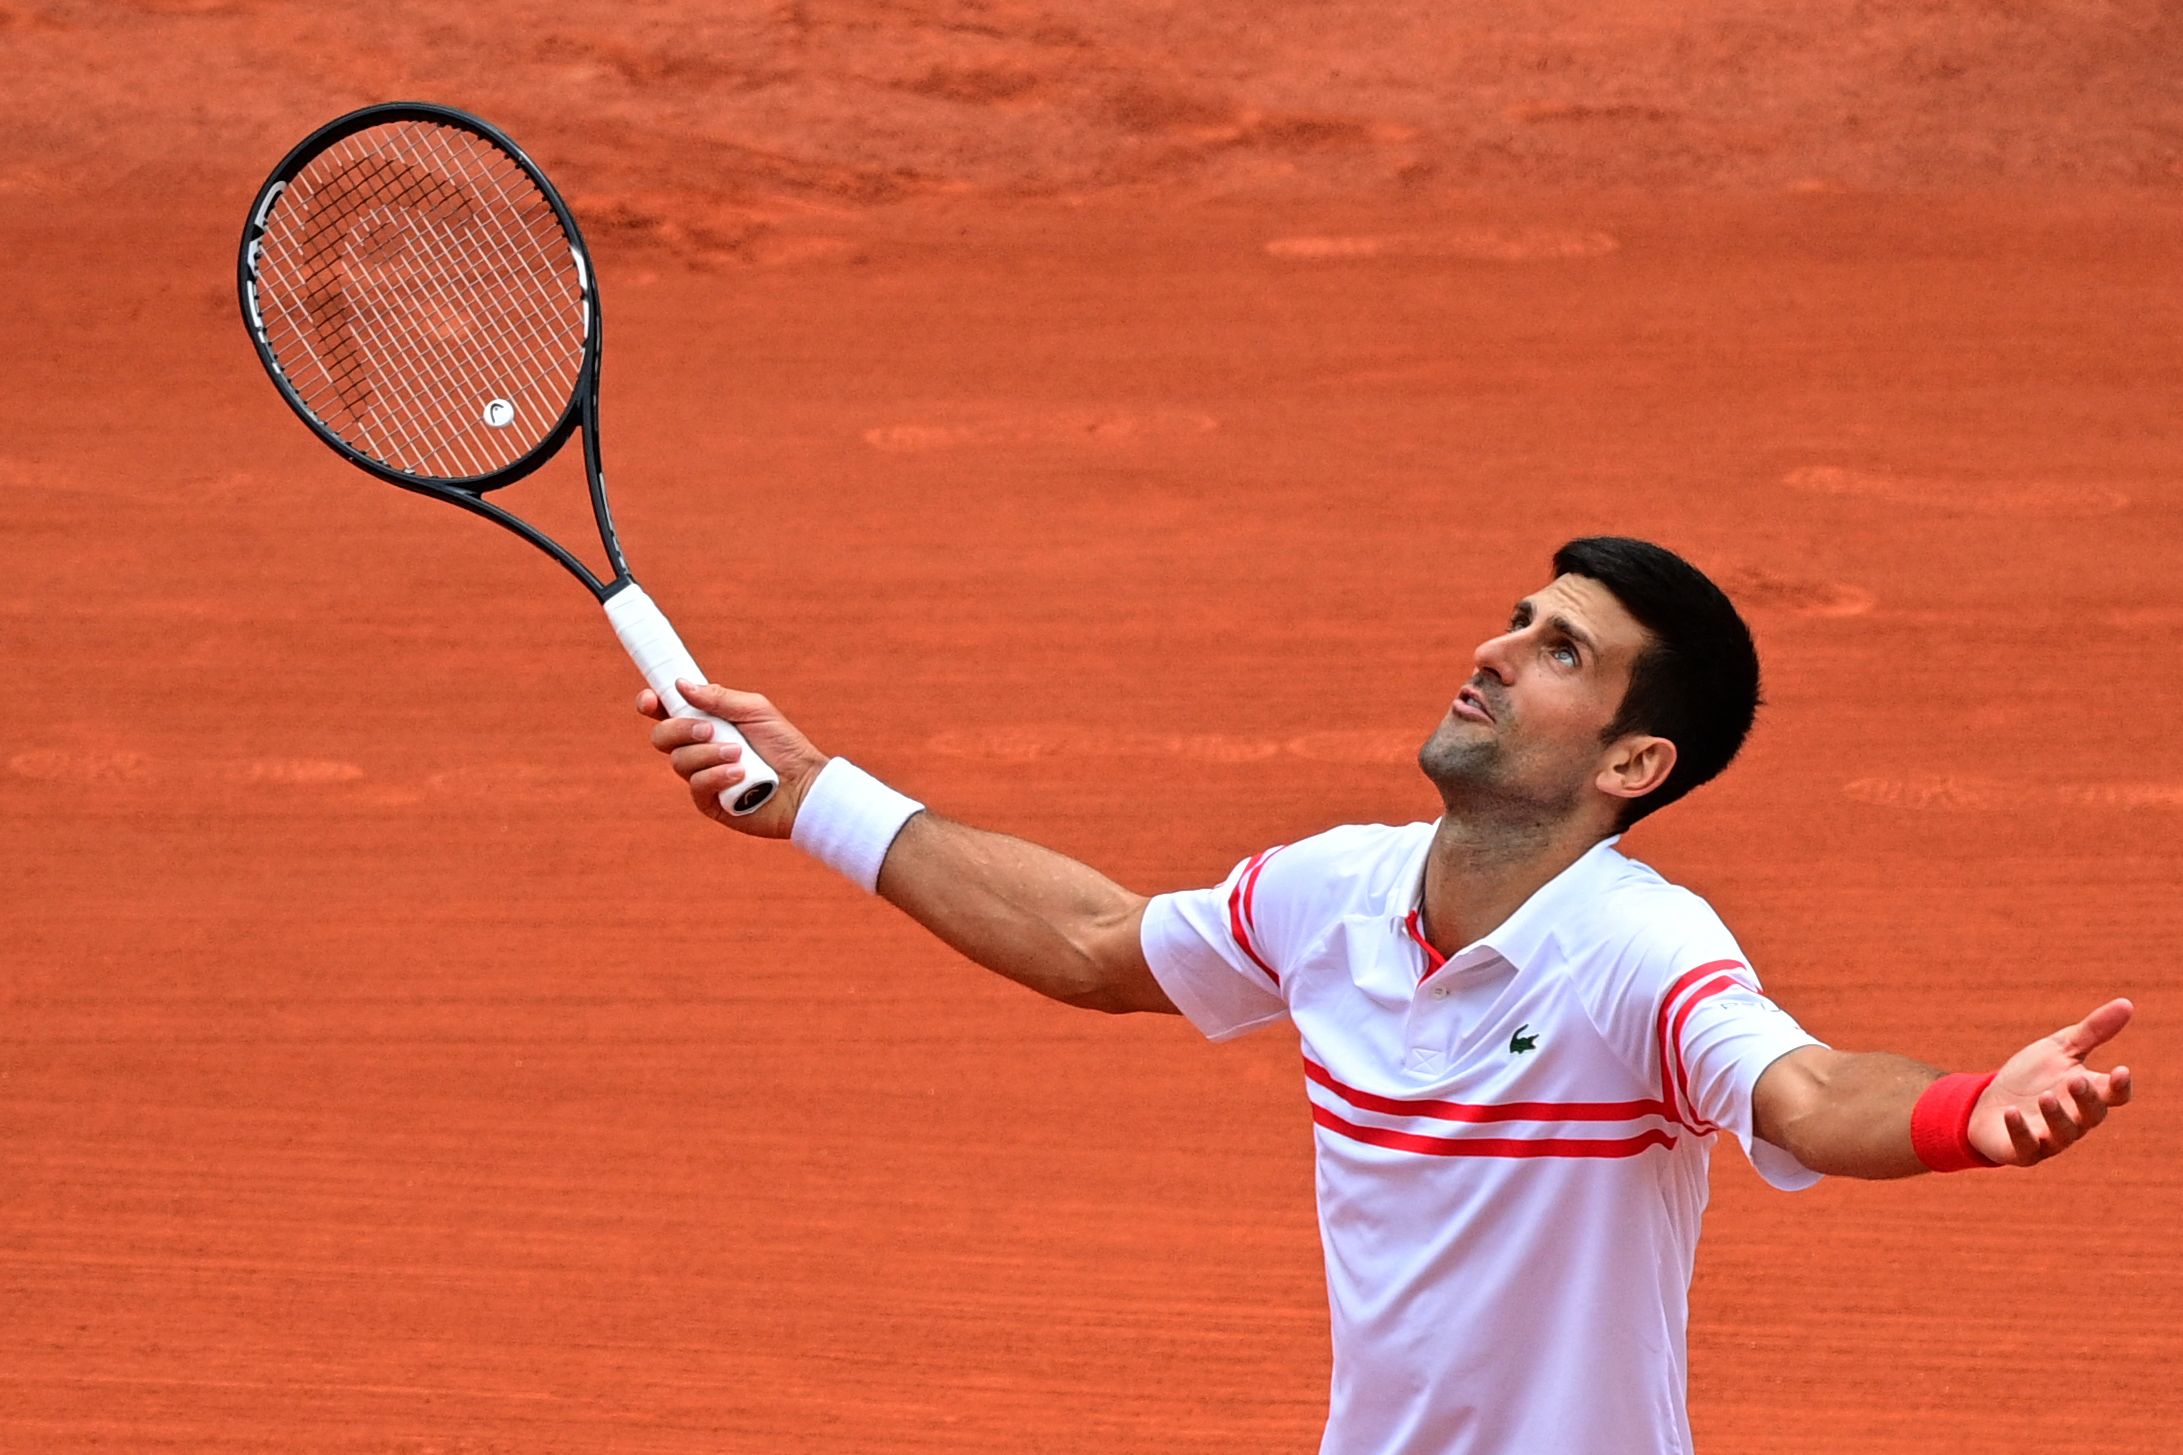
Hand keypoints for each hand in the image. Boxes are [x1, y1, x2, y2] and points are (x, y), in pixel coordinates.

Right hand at [638, 679, 829, 838]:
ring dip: (709, 754)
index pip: (666, 712)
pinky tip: (739, 775)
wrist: (806, 786)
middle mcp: (699, 749)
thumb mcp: (755, 711)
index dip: (651, 704)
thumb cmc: (785, 746)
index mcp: (706, 722)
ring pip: (679, 761)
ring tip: (739, 755)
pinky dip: (716, 776)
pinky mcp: (709, 802)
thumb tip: (680, 684)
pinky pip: (696, 786)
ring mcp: (702, 776)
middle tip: (709, 730)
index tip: (649, 700)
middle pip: (662, 737)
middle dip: (681, 730)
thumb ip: (719, 698)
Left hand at [1969, 998, 2134, 1166]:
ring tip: (2045, 1097)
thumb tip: (2127, 1003)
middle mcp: (2074, 1120)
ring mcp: (2050, 1138)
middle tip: (2076, 1079)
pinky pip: (2026, 1146)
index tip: (2120, 1070)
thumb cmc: (2030, 1077)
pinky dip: (2020, 1130)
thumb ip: (2092, 1031)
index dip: (2119, 1086)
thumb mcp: (2058, 1049)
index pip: (2114, 1095)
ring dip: (2055, 1115)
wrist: (1986, 1103)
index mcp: (2086, 1094)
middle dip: (2086, 1099)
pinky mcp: (2022, 1151)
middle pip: (2092, 1115)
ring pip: (2063, 1134)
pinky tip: (2011, 1112)